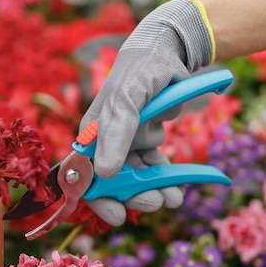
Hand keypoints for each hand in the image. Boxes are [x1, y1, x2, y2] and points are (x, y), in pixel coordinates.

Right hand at [80, 0, 214, 225]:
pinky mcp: (146, 139)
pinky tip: (179, 185)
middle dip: (136, 195)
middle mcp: (107, 141)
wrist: (169, 51)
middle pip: (115, 181)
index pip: (87, 174)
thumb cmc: (142, 70)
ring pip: (138, 176)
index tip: (118, 215)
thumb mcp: (128, 97)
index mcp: (92, 133)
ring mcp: (127, 141)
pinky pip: (154, 164)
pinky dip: (165, 176)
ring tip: (173, 198)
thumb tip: (103, 172)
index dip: (100, 198)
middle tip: (157, 202)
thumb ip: (116, 132)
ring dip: (155, 189)